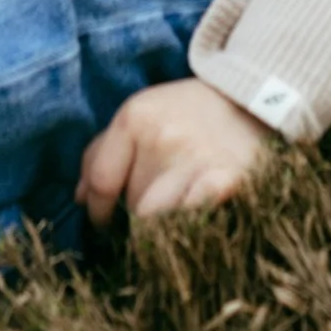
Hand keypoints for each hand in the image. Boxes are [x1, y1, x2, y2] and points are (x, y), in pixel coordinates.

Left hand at [79, 78, 272, 227]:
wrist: (251, 99)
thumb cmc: (187, 113)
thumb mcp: (141, 115)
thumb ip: (104, 151)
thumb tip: (80, 198)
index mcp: (135, 117)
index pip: (101, 181)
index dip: (99, 212)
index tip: (106, 223)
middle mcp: (161, 137)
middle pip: (131, 205)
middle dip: (136, 217)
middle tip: (152, 215)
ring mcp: (194, 159)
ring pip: (157, 221)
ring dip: (162, 228)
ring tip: (171, 223)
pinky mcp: (225, 181)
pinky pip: (191, 222)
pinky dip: (188, 230)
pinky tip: (192, 228)